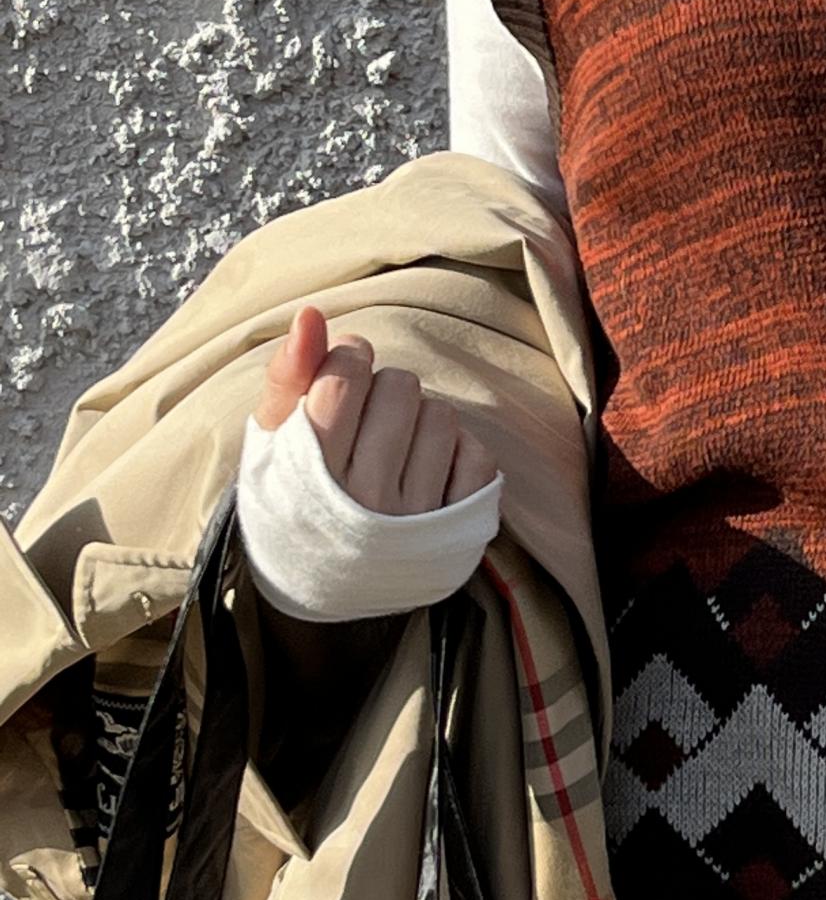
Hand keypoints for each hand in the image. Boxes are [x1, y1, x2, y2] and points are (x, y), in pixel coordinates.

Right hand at [254, 304, 498, 513]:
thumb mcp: (274, 440)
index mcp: (308, 474)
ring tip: (395, 449)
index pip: (346, 377)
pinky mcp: (459, 526)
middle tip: (367, 422)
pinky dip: (456, 451)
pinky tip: (426, 470)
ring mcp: (416, 517)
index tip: (345, 377)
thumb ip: (289, 374)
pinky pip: (477, 452)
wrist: (325, 584)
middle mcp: (365, 500)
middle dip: (384, 389)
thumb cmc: (297, 495)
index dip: (348, 361)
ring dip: (420, 419)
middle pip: (400, 387)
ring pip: (441, 414)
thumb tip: (311, 315)